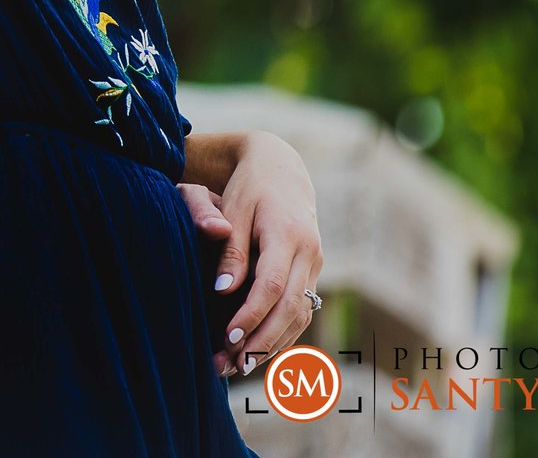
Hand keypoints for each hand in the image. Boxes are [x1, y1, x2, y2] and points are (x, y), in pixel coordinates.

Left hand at [207, 132, 324, 377]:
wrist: (282, 171)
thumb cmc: (250, 188)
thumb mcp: (234, 209)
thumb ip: (230, 250)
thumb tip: (222, 290)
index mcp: (288, 234)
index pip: (272, 284)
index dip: (252, 314)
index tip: (227, 336)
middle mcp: (309, 253)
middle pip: (290, 307)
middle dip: (262, 340)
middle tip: (232, 364)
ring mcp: (315, 265)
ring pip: (300, 315)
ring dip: (273, 344)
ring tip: (240, 366)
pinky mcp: (313, 274)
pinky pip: (303, 311)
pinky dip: (283, 334)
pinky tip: (259, 352)